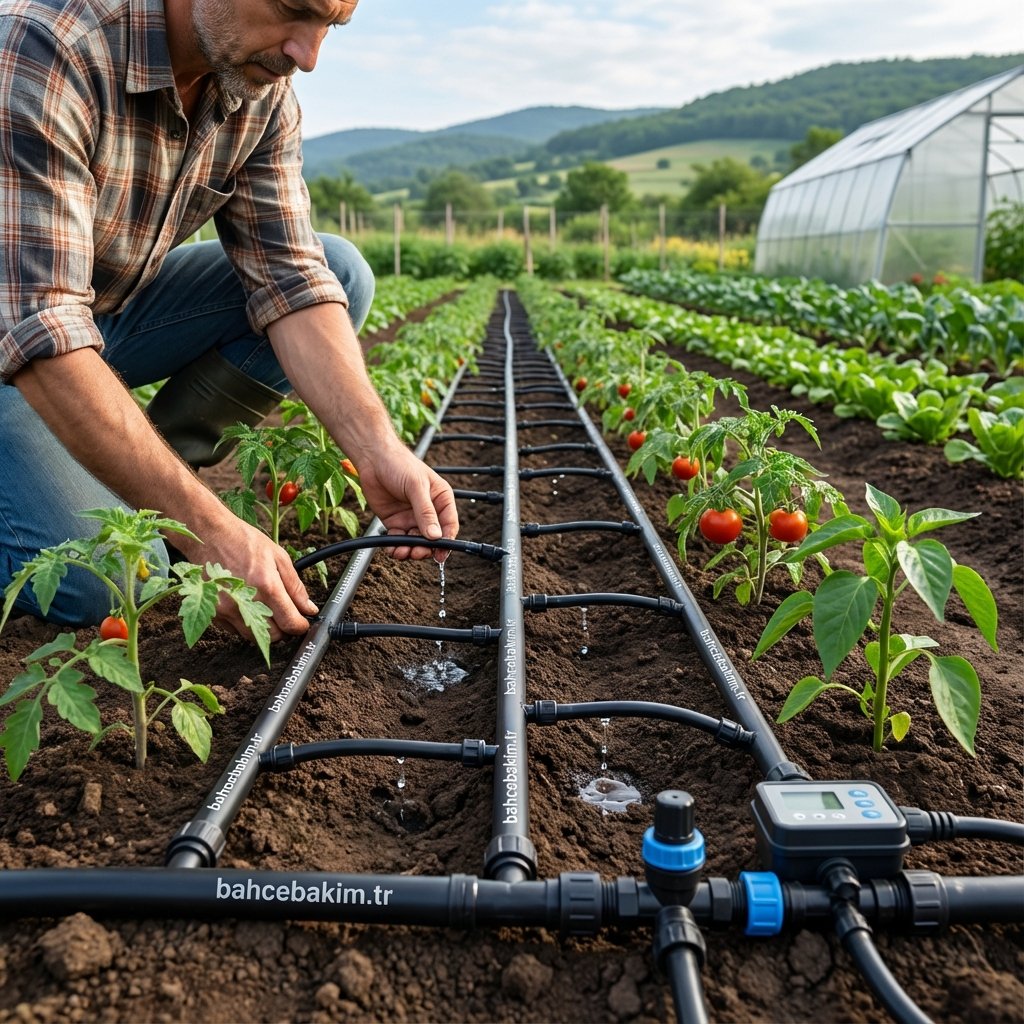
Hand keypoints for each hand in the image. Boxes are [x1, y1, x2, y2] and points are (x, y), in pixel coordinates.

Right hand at [176, 519, 317, 642]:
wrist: (208, 534)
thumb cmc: (243, 541)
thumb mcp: (278, 557)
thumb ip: (295, 587)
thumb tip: (309, 608)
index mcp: (267, 586)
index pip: (290, 623)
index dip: (300, 626)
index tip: (303, 622)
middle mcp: (246, 601)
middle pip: (273, 636)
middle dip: (283, 629)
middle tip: (285, 615)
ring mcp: (227, 609)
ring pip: (253, 636)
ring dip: (264, 628)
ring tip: (265, 607)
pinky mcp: (213, 612)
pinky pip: (235, 630)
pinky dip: (245, 623)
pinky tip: (246, 604)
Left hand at [355, 442, 458, 560]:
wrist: (373, 459)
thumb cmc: (399, 464)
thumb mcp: (416, 486)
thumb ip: (426, 512)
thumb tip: (435, 536)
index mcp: (441, 499)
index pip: (449, 525)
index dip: (446, 542)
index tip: (440, 554)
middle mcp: (428, 511)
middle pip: (432, 538)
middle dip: (425, 548)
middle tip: (416, 552)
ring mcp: (411, 517)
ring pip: (415, 542)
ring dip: (410, 550)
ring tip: (402, 552)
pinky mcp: (395, 521)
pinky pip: (398, 540)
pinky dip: (396, 547)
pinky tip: (393, 549)